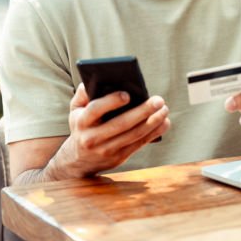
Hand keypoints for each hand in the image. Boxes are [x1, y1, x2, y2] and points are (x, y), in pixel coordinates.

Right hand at [52, 83, 169, 177]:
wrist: (78, 160)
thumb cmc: (81, 126)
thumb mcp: (75, 110)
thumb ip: (82, 94)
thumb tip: (94, 80)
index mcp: (81, 122)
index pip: (95, 110)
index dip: (111, 102)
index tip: (128, 94)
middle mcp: (92, 138)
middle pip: (121, 124)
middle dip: (142, 112)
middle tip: (158, 100)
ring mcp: (106, 150)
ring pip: (133, 135)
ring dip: (153, 122)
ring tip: (164, 110)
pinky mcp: (119, 158)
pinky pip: (139, 144)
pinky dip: (154, 133)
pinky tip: (164, 122)